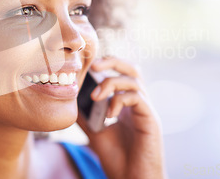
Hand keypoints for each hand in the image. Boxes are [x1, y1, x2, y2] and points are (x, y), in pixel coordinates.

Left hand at [77, 57, 166, 178]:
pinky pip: (137, 97)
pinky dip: (119, 100)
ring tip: (95, 97)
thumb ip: (86, 116)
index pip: (121, 73)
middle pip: (132, 69)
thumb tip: (69, 100)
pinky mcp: (151, 119)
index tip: (87, 68)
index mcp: (127, 104)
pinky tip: (109, 114)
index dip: (106, 65)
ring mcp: (146, 110)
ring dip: (111, 83)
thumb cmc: (118, 159)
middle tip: (94, 65)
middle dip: (112, 61)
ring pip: (134, 80)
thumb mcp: (95, 133)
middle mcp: (139, 103)